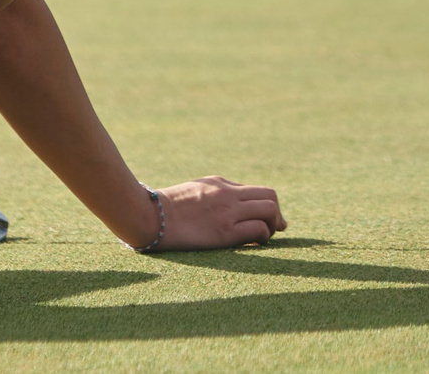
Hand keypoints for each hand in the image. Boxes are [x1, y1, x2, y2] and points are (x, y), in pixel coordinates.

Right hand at [136, 176, 286, 249]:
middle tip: (275, 228)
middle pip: (270, 197)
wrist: (152, 217)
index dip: (268, 205)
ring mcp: (228, 212)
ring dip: (272, 225)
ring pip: (269, 211)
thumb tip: (237, 203)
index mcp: (221, 183)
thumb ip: (217, 193)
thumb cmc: (169, 208)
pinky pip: (258, 230)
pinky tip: (254, 244)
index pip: (257, 190)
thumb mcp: (196, 190)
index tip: (269, 220)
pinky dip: (263, 237)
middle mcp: (228, 194)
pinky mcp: (225, 232)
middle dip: (276, 214)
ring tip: (264, 237)